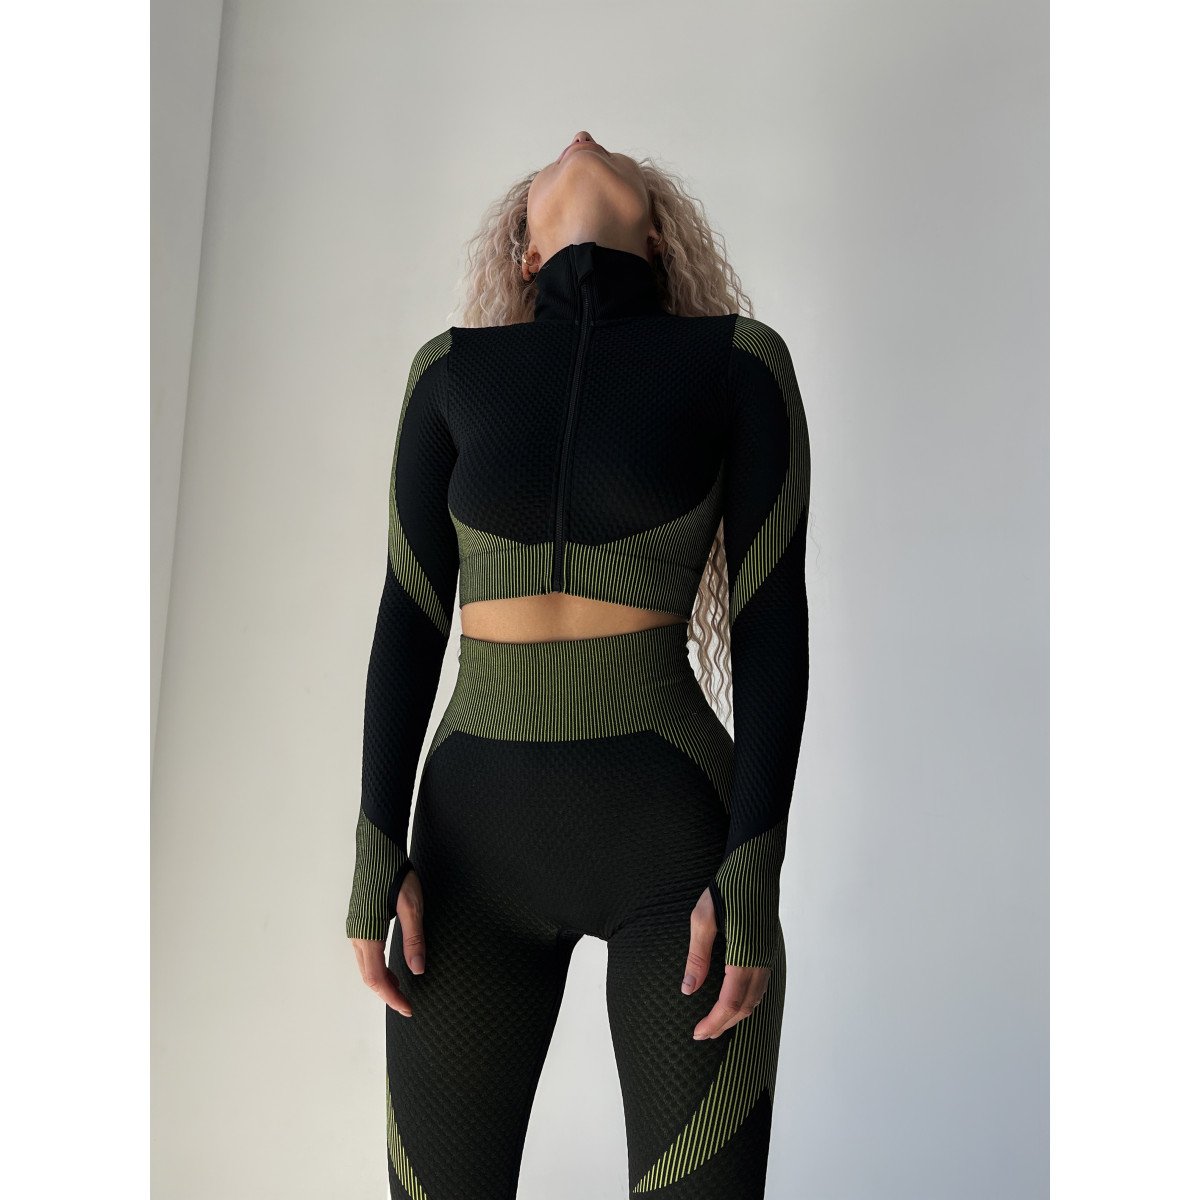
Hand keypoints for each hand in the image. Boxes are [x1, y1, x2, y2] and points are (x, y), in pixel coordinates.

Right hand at [349, 868, 426, 1016]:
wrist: (378, 849)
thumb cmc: (396, 874)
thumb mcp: (413, 906)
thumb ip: (414, 939)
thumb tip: (418, 970)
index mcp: (368, 933)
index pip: (376, 978)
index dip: (392, 997)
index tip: (408, 1009)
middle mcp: (356, 935)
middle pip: (368, 977)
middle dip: (387, 994)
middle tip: (407, 1004)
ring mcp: (355, 928)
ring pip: (364, 967)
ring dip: (382, 982)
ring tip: (402, 989)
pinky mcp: (358, 922)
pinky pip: (364, 955)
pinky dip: (377, 968)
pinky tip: (391, 967)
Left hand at [681, 886, 770, 1038]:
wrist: (757, 864)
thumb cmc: (727, 887)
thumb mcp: (702, 919)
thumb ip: (697, 957)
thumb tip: (688, 989)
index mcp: (744, 956)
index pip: (730, 1004)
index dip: (714, 1023)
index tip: (697, 1034)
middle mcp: (761, 960)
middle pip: (746, 1007)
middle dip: (724, 1025)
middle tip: (702, 1033)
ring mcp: (768, 955)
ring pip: (756, 998)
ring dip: (737, 1015)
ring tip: (716, 1021)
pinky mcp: (768, 948)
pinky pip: (761, 984)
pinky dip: (747, 1000)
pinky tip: (733, 997)